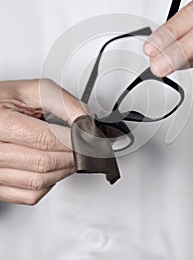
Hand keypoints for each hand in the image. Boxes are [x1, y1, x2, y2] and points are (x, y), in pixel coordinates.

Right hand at [0, 79, 87, 204]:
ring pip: (38, 183)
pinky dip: (48, 184)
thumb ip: (63, 103)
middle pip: (43, 163)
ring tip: (70, 154)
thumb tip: (86, 122)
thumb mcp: (32, 91)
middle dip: (72, 156)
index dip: (73, 141)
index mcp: (0, 122)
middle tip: (85, 147)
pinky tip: (51, 167)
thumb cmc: (5, 101)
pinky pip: (29, 195)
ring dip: (63, 170)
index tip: (90, 139)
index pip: (45, 139)